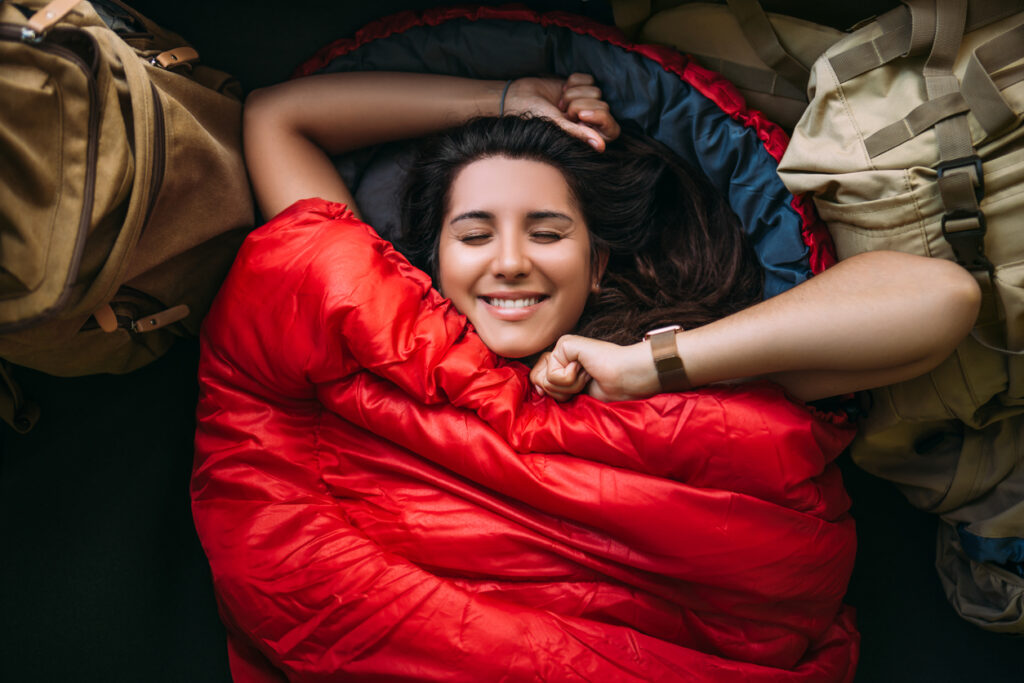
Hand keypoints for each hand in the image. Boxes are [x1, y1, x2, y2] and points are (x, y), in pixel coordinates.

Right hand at [503, 73, 620, 150]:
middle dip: (579, 105)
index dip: (598, 117)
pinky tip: (562, 89)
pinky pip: (589, 79)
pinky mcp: (581, 86)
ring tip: (559, 103)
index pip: (611, 128)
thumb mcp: (557, 126)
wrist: (520, 97)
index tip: (579, 116)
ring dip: (573, 94)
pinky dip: (574, 81)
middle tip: (563, 111)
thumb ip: (579, 134)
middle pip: (603, 106)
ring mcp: (586, 102)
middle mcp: (589, 121)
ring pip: (596, 91)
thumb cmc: (535, 116)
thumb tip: (602, 146)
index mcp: (587, 136)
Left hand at [530, 335, 659, 401]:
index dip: (550, 391)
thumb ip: (553, 388)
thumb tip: (536, 388)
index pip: (537, 379)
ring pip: (544, 379)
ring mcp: (561, 347)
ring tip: (587, 375)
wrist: (626, 379)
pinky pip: (553, 375)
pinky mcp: (564, 344)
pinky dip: (571, 380)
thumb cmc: (607, 388)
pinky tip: (587, 369)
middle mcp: (559, 353)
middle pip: (536, 379)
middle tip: (583, 382)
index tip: (574, 390)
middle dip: (560, 391)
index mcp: (561, 363)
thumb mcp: (574, 393)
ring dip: (569, 387)